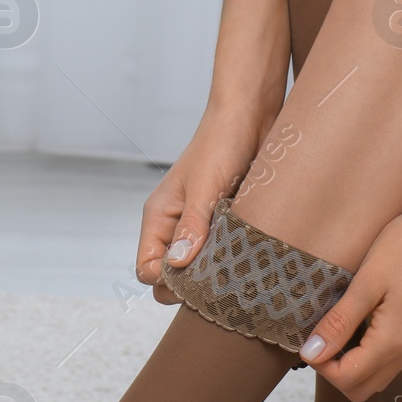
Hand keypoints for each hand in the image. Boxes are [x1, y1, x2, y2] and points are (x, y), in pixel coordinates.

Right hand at [137, 0, 289, 302]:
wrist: (252, 114)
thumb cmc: (222, 142)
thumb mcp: (206, 185)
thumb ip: (192, 226)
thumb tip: (176, 267)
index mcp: (159, 218)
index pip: (148, 270)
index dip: (167, 284)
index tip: (197, 283)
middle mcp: (176, 227)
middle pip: (173, 278)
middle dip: (193, 287)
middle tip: (224, 283)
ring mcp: (201, 227)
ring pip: (201, 270)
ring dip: (218, 275)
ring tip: (241, 271)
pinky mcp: (227, 224)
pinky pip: (225, 255)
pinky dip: (235, 262)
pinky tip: (253, 259)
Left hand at [297, 195, 401, 400]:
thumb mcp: (366, 283)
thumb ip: (339, 323)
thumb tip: (312, 353)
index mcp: (394, 341)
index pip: (348, 380)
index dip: (321, 366)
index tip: (309, 339)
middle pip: (362, 389)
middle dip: (334, 372)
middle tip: (321, 337)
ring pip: (376, 377)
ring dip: (351, 364)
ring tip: (337, 328)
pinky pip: (389, 360)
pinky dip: (367, 353)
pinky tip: (357, 323)